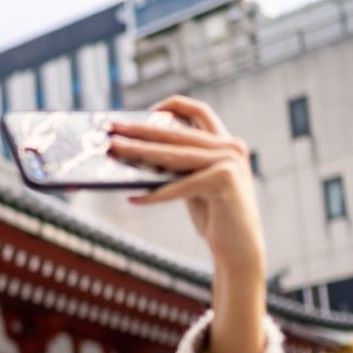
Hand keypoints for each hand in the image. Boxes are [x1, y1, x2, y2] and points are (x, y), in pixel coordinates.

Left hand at [108, 96, 266, 352]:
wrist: (239, 248)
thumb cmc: (214, 216)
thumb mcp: (194, 184)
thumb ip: (178, 165)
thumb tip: (137, 153)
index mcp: (226, 143)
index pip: (199, 111)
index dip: (172, 104)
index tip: (146, 110)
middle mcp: (230, 147)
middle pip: (176, 132)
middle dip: (140, 129)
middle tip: (112, 128)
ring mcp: (229, 162)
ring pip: (173, 154)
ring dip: (139, 152)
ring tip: (115, 152)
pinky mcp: (224, 181)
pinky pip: (178, 186)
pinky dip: (154, 194)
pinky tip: (133, 199)